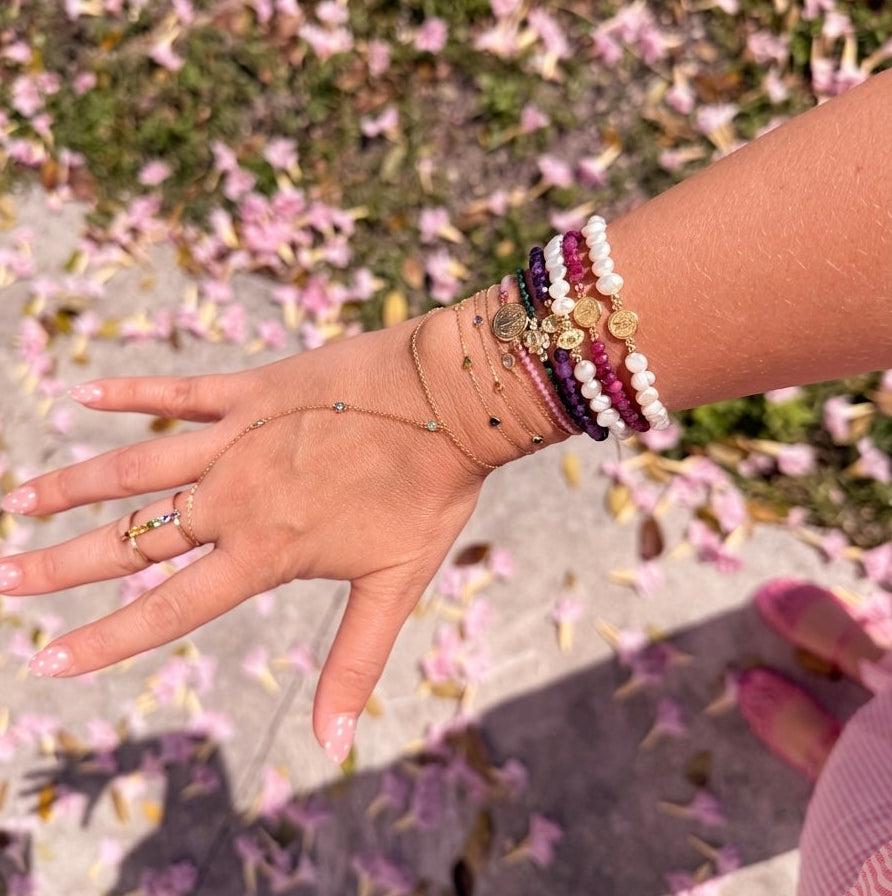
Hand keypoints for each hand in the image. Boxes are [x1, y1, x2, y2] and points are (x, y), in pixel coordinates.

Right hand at [0, 315, 491, 763]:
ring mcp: (238, 436)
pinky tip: (83, 391)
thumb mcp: (395, 585)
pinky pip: (179, 391)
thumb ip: (353, 664)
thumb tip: (332, 746)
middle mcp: (235, 494)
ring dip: (75, 485)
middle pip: (132, 536)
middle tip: (4, 578)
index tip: (49, 660)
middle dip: (63, 563)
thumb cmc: (430, 492)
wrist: (451, 401)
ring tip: (20, 500)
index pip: (169, 607)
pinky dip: (131, 393)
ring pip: (137, 464)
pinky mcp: (252, 388)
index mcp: (265, 549)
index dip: (107, 638)